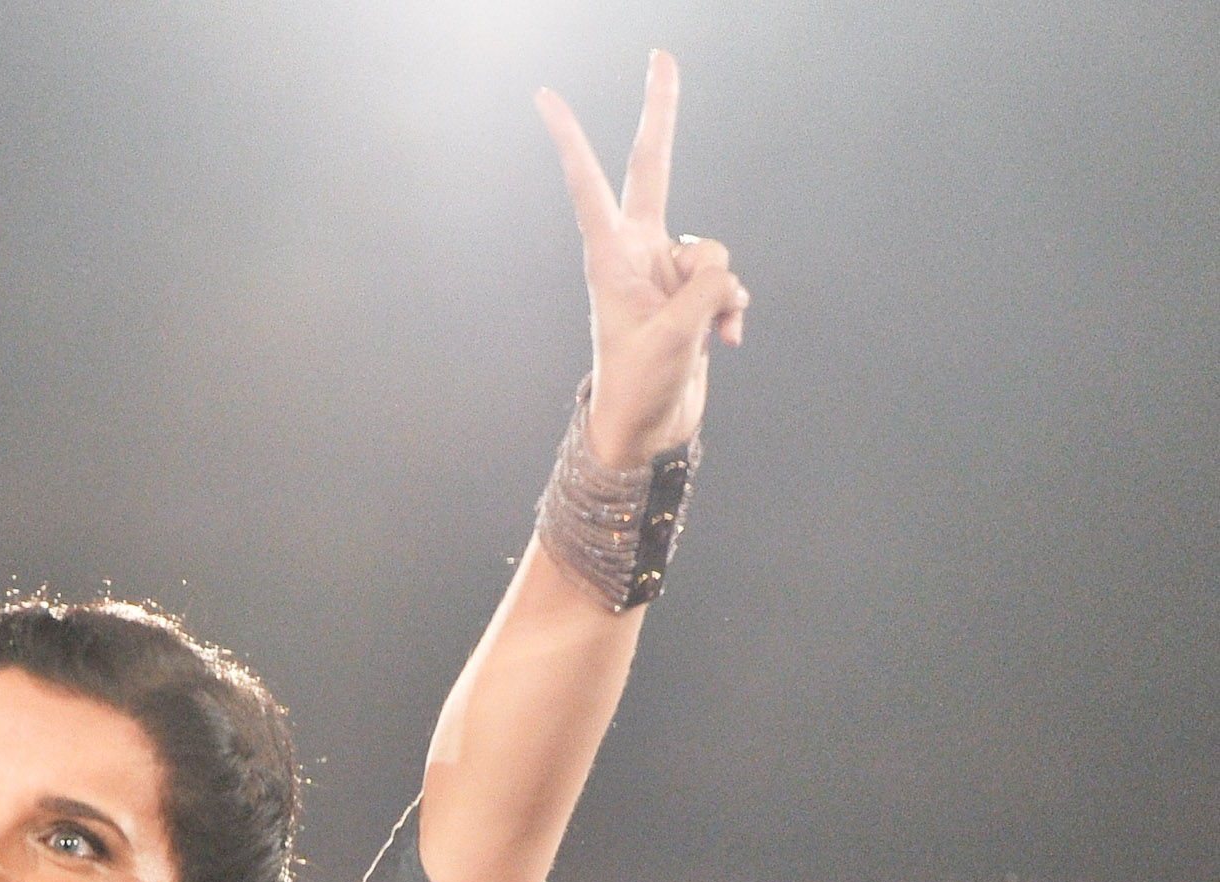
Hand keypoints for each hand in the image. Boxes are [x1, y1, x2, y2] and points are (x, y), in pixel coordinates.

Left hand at [535, 50, 747, 470]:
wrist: (647, 433)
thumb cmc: (639, 388)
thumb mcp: (673, 335)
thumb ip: (705, 288)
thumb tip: (724, 275)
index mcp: (611, 255)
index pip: (588, 184)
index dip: (569, 139)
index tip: (544, 97)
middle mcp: (638, 251)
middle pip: (653, 168)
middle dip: (661, 114)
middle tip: (662, 56)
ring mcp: (667, 270)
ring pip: (711, 250)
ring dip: (718, 293)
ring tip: (702, 334)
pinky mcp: (692, 293)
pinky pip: (727, 282)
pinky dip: (731, 311)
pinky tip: (726, 341)